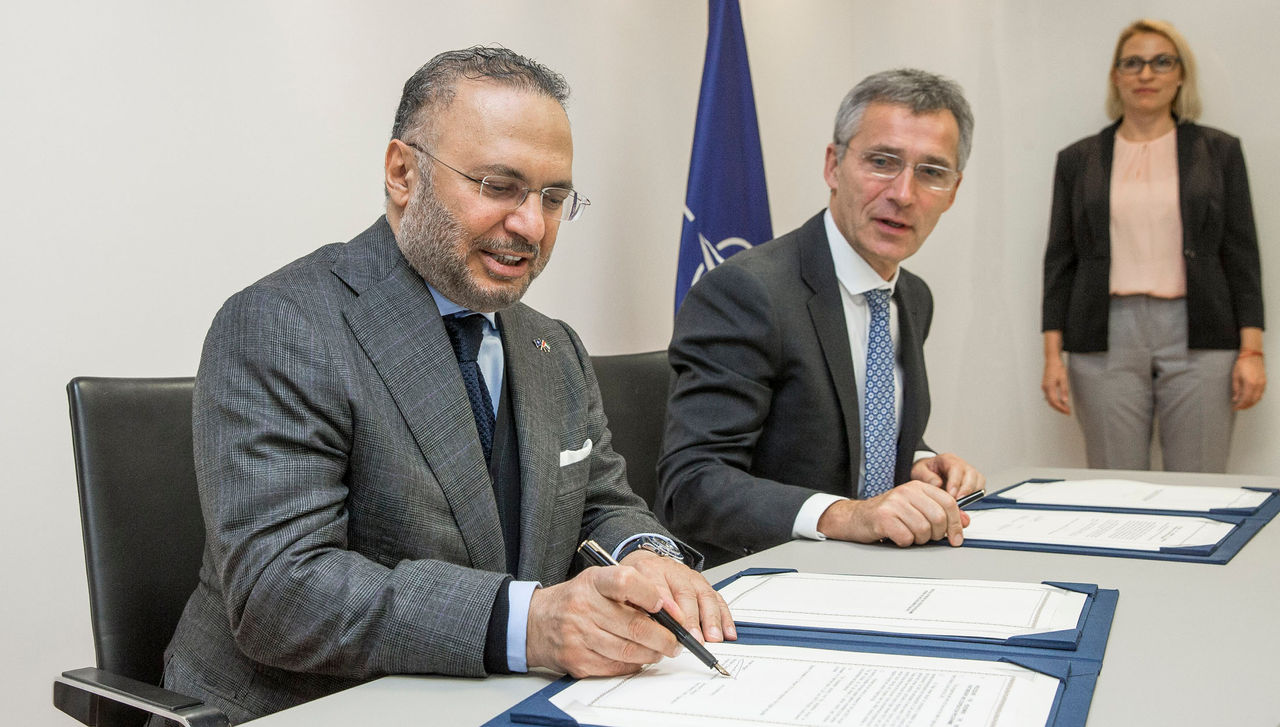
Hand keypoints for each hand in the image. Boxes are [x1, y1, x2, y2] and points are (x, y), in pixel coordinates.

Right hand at [525, 562, 679, 677]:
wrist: (535, 622)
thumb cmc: (575, 600)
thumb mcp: (597, 582)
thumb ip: (630, 589)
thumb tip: (668, 610)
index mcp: (592, 582)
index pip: (625, 582)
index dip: (651, 595)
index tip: (666, 606)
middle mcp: (583, 607)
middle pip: (635, 625)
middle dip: (664, 637)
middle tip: (675, 641)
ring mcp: (579, 636)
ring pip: (629, 651)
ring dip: (653, 654)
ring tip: (661, 651)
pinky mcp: (578, 661)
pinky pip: (616, 667)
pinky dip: (634, 665)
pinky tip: (639, 658)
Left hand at [619, 549, 736, 644]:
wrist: (645, 563)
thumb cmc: (636, 583)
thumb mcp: (626, 590)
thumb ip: (633, 607)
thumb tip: (643, 632)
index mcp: (648, 571)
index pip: (657, 586)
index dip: (667, 604)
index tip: (673, 622)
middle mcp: (672, 572)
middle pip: (685, 594)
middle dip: (691, 618)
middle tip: (693, 638)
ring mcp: (690, 578)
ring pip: (704, 596)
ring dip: (710, 620)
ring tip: (712, 638)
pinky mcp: (703, 585)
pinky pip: (717, 600)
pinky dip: (724, 617)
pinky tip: (726, 632)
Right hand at [817, 480, 970, 546]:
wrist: (855, 517)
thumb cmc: (887, 514)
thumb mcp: (916, 508)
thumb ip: (940, 512)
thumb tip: (965, 521)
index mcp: (918, 486)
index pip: (948, 503)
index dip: (956, 524)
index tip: (956, 538)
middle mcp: (906, 491)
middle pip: (938, 518)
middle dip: (936, 535)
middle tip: (927, 538)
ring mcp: (894, 503)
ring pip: (923, 530)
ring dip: (918, 540)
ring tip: (908, 534)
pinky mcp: (883, 518)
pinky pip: (906, 538)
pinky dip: (904, 542)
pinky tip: (896, 536)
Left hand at [910, 453, 984, 498]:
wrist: (927, 473)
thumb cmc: (925, 471)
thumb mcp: (919, 471)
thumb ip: (926, 477)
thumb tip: (937, 484)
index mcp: (948, 459)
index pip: (957, 468)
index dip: (956, 482)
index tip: (952, 495)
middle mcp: (961, 464)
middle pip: (972, 474)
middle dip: (966, 490)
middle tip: (958, 502)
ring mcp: (969, 473)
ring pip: (979, 481)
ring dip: (972, 493)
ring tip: (961, 503)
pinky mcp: (973, 482)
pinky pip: (980, 488)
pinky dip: (975, 496)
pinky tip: (965, 502)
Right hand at [1042, 357, 1070, 413]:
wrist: (1052, 360)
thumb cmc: (1058, 367)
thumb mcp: (1063, 378)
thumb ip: (1064, 390)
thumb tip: (1065, 401)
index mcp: (1049, 387)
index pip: (1054, 402)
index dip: (1061, 408)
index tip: (1068, 412)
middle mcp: (1045, 388)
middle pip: (1051, 403)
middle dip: (1059, 409)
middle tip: (1068, 412)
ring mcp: (1044, 387)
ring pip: (1050, 400)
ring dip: (1057, 405)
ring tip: (1066, 408)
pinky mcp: (1045, 386)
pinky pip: (1049, 397)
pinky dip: (1055, 401)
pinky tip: (1061, 402)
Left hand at [1232, 356, 1265, 410]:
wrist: (1252, 355)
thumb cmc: (1242, 364)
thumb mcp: (1235, 377)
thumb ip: (1236, 389)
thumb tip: (1235, 399)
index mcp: (1250, 383)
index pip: (1245, 399)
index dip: (1240, 405)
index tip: (1234, 408)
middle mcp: (1258, 385)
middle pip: (1252, 401)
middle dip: (1245, 406)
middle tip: (1238, 408)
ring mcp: (1263, 383)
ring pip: (1258, 398)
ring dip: (1250, 403)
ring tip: (1242, 405)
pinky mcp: (1264, 382)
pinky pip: (1261, 394)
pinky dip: (1255, 398)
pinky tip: (1249, 399)